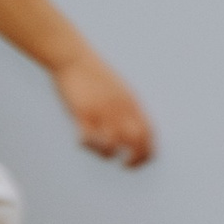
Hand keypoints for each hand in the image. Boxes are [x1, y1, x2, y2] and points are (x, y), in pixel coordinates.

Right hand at [55, 49, 153, 164]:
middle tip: (126, 166)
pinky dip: (86, 144)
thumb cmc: (95, 75)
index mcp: (132, 103)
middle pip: (136, 143)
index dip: (148, 152)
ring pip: (111, 145)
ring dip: (106, 153)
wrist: (74, 57)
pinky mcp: (82, 111)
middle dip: (135, 159)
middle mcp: (120, 109)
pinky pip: (87, 138)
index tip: (140, 160)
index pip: (149, 134)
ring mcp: (101, 111)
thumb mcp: (120, 90)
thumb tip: (136, 129)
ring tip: (98, 148)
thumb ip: (130, 109)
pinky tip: (80, 140)